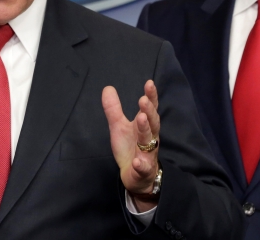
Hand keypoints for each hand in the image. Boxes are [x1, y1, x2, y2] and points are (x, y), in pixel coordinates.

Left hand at [102, 80, 160, 210]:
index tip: (149, 83)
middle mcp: (150, 138)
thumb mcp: (119, 127)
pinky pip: (143, 167)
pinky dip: (140, 164)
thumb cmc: (130, 148)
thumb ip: (114, 109)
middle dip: (148, 111)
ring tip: (141, 118)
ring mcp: (147, 154)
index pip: (150, 109)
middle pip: (152, 123)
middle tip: (143, 100)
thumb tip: (107, 87)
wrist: (136, 176)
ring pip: (149, 141)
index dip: (151, 97)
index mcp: (144, 126)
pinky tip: (136, 161)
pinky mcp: (143, 170)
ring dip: (145, 130)